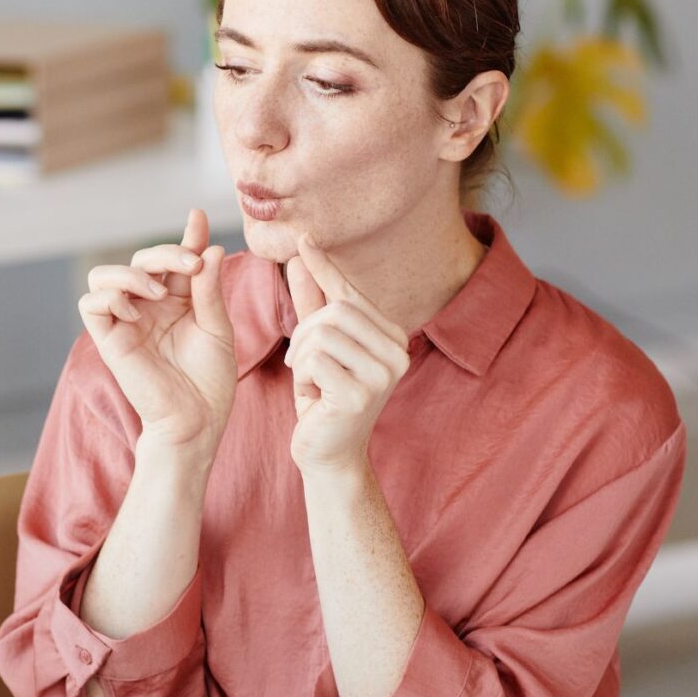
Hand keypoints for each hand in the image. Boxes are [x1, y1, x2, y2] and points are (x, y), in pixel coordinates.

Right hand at [77, 208, 235, 460]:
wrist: (196, 420)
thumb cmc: (210, 380)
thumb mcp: (216, 327)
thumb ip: (208, 288)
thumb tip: (210, 248)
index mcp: (178, 301)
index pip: (176, 259)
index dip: (187, 235)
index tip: (197, 216)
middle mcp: (149, 307)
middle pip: (141, 259)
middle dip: (165, 253)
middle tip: (191, 266)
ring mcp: (126, 321)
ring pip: (104, 275)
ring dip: (131, 272)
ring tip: (157, 291)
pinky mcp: (108, 340)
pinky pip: (91, 304)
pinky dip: (110, 298)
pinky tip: (136, 312)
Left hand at [283, 233, 411, 475]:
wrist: (329, 456)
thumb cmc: (324, 400)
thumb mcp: (318, 348)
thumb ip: (312, 304)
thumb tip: (299, 255)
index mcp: (393, 336)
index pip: (350, 293)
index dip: (323, 268)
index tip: (302, 241)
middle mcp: (398, 351)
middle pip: (335, 310)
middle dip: (304, 332)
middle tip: (300, 362)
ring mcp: (384, 373)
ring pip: (322, 332)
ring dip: (302, 355)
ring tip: (309, 379)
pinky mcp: (362, 394)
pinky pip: (315, 358)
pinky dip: (303, 374)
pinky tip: (313, 396)